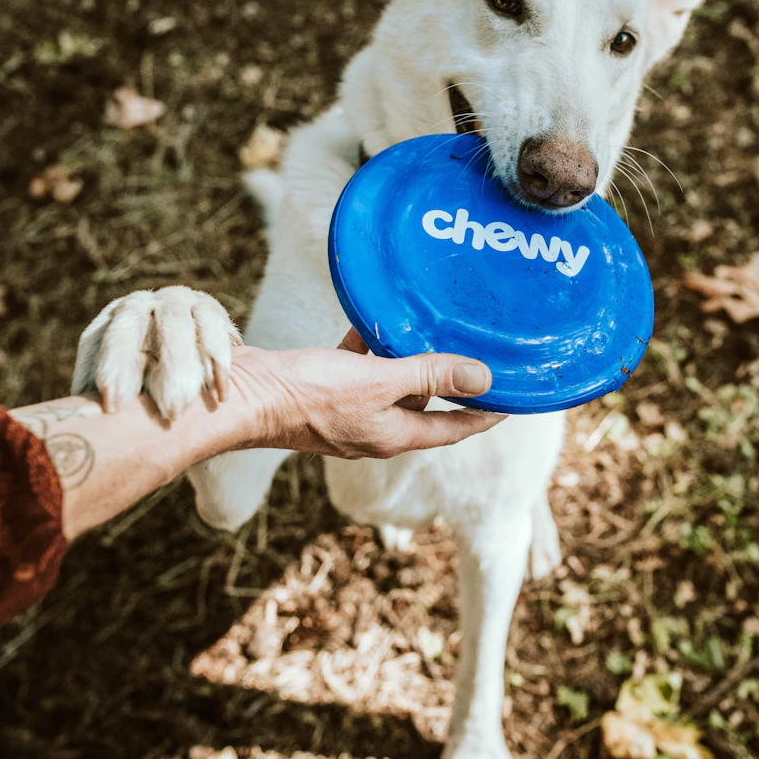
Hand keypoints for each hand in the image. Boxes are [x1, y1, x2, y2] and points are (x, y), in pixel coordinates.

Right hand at [229, 329, 504, 459]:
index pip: (454, 429)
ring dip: (405, 358)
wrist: (246, 396)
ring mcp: (348, 414)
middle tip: (469, 344)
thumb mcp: (378, 380)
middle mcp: (375, 430)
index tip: (513, 401)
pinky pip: (359, 371)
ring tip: (421, 326)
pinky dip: (369, 349)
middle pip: (423, 403)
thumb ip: (430, 374)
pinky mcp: (325, 395)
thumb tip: (484, 378)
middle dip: (443, 376)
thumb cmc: (309, 394)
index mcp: (395, 435)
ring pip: (390, 384)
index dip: (485, 415)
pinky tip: (371, 322)